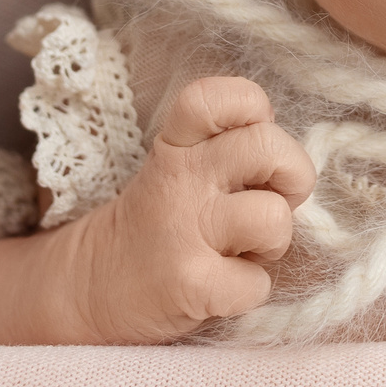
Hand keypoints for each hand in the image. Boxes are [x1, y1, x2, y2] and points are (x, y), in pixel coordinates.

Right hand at [67, 76, 314, 343]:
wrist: (92, 288)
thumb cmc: (161, 223)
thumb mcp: (179, 168)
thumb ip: (229, 152)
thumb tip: (290, 162)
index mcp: (177, 144)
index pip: (220, 95)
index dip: (253, 107)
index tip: (252, 135)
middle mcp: (180, 178)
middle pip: (268, 145)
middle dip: (293, 175)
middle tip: (272, 200)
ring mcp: (182, 230)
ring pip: (274, 218)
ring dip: (274, 241)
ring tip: (245, 249)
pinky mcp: (190, 284)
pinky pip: (257, 283)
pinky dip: (250, 291)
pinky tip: (224, 287)